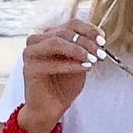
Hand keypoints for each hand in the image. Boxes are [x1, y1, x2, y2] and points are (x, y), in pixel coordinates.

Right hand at [19, 18, 105, 132]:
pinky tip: (86, 67)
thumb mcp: (79, 63)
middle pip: (65, 32)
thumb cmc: (63, 86)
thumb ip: (85, 50)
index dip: (89, 30)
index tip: (103, 40)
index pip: (71, 24)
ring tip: (93, 60)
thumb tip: (99, 40)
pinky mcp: (29, 68)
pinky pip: (53, 62)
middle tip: (101, 54)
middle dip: (87, 42)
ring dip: (78, 50)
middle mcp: (37, 41)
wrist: (50, 109)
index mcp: (49, 36)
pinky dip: (72, 64)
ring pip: (56, 42)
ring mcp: (31, 53)